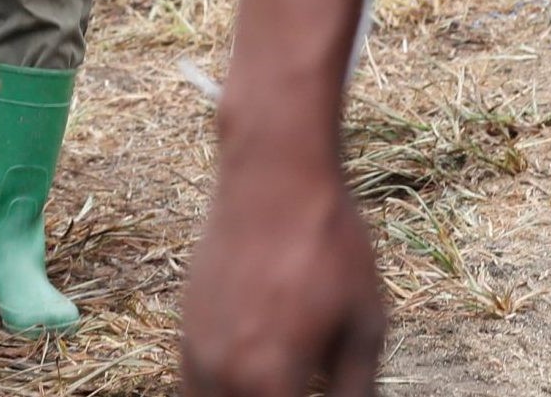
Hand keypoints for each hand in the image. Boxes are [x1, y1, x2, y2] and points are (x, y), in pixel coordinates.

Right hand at [181, 149, 384, 394]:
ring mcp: (195, 349)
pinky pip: (193, 386)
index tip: (324, 393)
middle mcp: (220, 372)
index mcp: (269, 381)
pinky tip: (252, 381)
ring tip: (278, 384)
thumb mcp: (365, 325)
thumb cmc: (328, 244)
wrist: (272, 175)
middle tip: (301, 389)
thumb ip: (357, 390)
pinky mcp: (185, 325)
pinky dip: (219, 393)